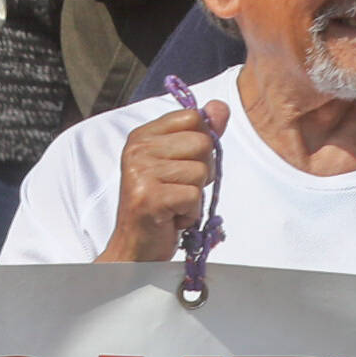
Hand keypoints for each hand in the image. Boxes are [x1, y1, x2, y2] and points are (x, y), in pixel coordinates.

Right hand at [102, 100, 227, 263]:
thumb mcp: (178, 164)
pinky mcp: (150, 198)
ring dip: (195, 196)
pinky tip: (173, 218)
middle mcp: (138, 149)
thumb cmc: (160, 206)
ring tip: (174, 205)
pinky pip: (194, 196)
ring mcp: (141, 173)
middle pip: (202, 143)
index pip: (193, 117)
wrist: (135, 249)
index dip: (201, 143)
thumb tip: (220, 108)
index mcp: (143, 135)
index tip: (183, 165)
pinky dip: (191, 213)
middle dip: (201, 172)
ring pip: (201, 171)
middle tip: (179, 190)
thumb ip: (200, 134)